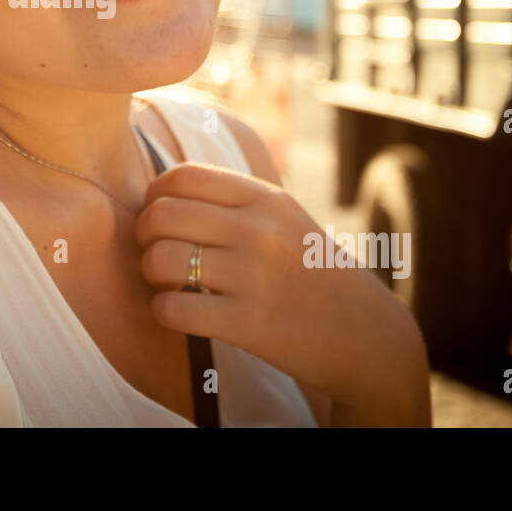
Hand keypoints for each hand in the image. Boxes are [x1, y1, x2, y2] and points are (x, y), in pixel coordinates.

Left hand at [134, 162, 430, 425]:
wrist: (367, 334)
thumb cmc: (311, 272)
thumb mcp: (285, 220)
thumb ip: (233, 202)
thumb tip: (162, 191)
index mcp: (266, 198)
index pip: (182, 176)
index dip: (155, 196)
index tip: (160, 218)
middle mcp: (260, 230)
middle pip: (161, 214)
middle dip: (144, 236)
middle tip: (155, 253)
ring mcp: (255, 276)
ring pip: (159, 259)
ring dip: (151, 274)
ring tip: (167, 284)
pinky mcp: (250, 323)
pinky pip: (173, 308)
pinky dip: (163, 311)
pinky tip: (180, 313)